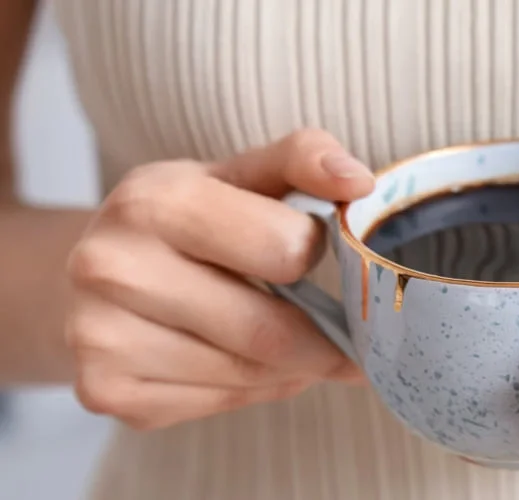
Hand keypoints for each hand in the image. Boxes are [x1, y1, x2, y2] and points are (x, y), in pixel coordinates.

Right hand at [65, 129, 373, 429]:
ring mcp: (101, 337)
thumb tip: (358, 180)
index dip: (311, 253)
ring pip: (248, 376)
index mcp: (154, 201)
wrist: (98, 272)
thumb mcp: (238, 174)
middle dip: (323, 341)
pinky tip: (243, 363)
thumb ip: (304, 160)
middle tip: (349, 341)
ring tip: (294, 348)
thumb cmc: (186, 219)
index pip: (286, 249)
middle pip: (269, 332)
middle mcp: (115, 269)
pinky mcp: (107, 391)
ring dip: (290, 370)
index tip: (309, 251)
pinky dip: (251, 391)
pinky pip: (217, 404)